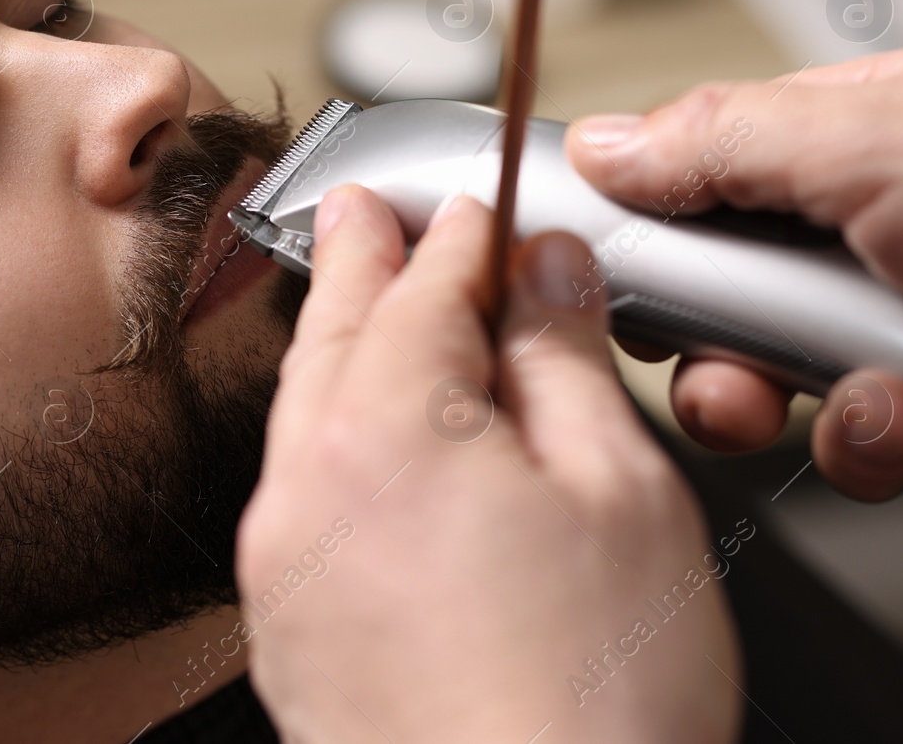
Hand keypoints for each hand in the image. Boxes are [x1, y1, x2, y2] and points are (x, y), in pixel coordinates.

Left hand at [236, 185, 739, 743]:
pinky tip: (357, 443)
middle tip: (364, 207)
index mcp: (388, 426)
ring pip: (302, 407)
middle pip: (337, 332)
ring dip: (334, 340)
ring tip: (355, 300)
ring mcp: (282, 560)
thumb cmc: (588, 704)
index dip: (461, 237)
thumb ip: (568, 361)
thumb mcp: (620, 492)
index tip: (477, 211)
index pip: (425, 287)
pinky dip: (325, 433)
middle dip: (362, 261)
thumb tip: (548, 276)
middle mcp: (308, 482)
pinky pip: (293, 487)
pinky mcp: (282, 627)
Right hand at [566, 39, 902, 529]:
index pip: (699, 217)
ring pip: (829, 422)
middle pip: (746, 340)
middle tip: (751, 385)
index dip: (661, 276)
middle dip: (742, 383)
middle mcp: (882, 251)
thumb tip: (603, 145)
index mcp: (839, 160)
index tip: (643, 316)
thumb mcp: (872, 138)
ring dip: (857, 437)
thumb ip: (719, 144)